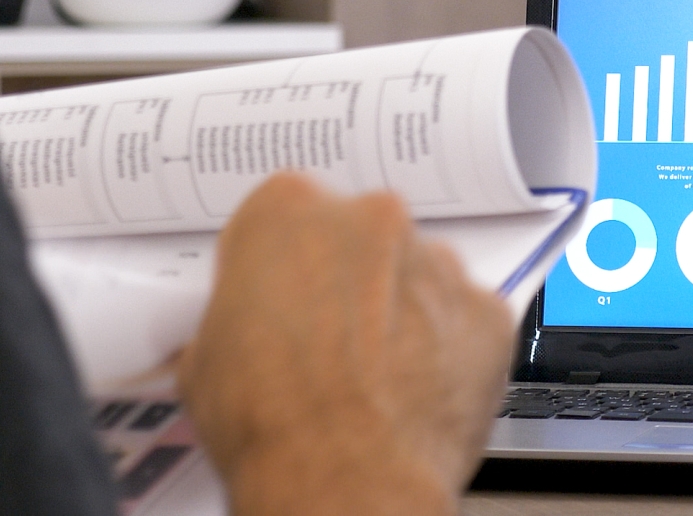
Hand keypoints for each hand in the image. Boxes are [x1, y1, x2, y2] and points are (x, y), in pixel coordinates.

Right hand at [178, 172, 515, 515]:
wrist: (343, 482)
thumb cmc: (272, 425)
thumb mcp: (205, 359)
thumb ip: (236, 316)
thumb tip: (243, 335)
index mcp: (287, 210)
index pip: (287, 215)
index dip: (284, 263)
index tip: (282, 293)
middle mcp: (369, 218)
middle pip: (361, 237)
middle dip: (350, 280)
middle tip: (331, 340)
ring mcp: (435, 261)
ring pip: (419, 274)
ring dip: (403, 311)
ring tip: (377, 375)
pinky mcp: (486, 308)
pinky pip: (466, 318)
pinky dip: (450, 347)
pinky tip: (419, 388)